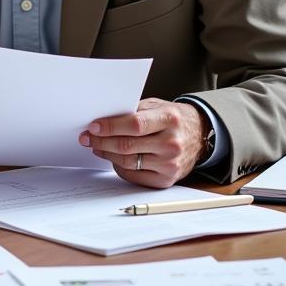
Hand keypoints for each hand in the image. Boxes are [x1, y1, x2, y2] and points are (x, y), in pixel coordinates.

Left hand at [79, 97, 208, 187]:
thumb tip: (103, 119)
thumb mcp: (156, 106)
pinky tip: (112, 158)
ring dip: (107, 154)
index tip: (93, 126)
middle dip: (101, 141)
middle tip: (87, 137)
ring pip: (127, 162)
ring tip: (96, 146)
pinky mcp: (166, 179)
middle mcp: (171, 143)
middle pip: (127, 146)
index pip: (134, 124)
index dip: (110, 126)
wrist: (198, 134)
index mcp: (169, 119)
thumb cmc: (171, 118)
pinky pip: (134, 176)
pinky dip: (118, 167)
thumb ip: (133, 111)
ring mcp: (170, 164)